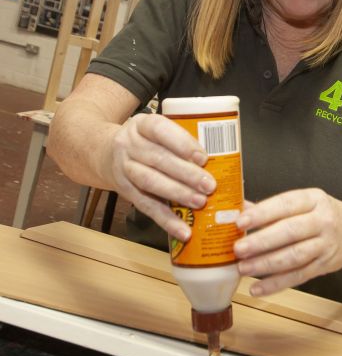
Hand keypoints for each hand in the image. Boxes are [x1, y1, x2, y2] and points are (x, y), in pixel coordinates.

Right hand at [108, 113, 215, 240]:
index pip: (160, 129)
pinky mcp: (125, 192)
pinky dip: (166, 221)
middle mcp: (129, 145)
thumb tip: (223, 157)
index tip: (203, 157)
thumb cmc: (145, 140)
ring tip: (200, 202)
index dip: (182, 143)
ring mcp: (124, 169)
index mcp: (142, 124)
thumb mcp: (157, 129)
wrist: (104, 153)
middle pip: (158, 159)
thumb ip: (181, 138)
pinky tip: (183, 230)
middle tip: (210, 185)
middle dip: (186, 174)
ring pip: (151, 182)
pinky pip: (146, 207)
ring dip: (178, 195)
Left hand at [233, 188, 341, 295]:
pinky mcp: (325, 266)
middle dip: (262, 241)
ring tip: (243, 268)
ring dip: (266, 264)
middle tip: (238, 249)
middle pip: (290, 232)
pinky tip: (257, 288)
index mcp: (314, 199)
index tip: (241, 222)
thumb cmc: (322, 213)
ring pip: (294, 256)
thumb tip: (237, 209)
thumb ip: (271, 207)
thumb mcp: (303, 201)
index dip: (263, 213)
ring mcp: (326, 245)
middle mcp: (323, 220)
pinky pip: (299, 276)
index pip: (286, 204)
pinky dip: (277, 284)